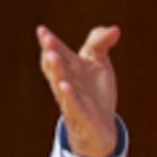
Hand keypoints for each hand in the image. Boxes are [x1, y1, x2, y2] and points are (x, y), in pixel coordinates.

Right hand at [37, 24, 119, 156]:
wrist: (99, 127)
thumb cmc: (95, 92)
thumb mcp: (99, 64)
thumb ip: (100, 44)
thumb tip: (114, 29)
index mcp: (70, 69)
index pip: (58, 54)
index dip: (50, 43)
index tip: (42, 30)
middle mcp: (68, 83)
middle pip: (57, 68)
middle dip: (52, 53)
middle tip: (48, 40)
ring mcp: (73, 101)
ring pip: (61, 85)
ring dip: (56, 71)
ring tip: (51, 56)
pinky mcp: (82, 117)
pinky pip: (74, 106)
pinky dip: (69, 96)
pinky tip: (66, 86)